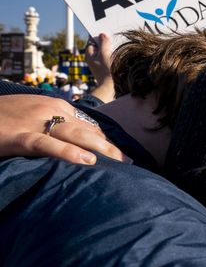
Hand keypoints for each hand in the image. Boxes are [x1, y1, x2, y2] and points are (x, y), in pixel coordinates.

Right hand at [0, 94, 124, 163]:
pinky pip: (47, 145)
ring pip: (75, 135)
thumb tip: (81, 143)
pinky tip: (86, 162)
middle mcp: (50, 109)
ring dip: (100, 148)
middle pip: (88, 129)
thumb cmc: (4, 118)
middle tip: (131, 162)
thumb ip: (56, 126)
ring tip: (120, 162)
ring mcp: (35, 121)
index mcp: (56, 105)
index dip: (107, 140)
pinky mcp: (19, 136)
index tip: (123, 154)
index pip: (89, 124)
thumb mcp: (34, 117)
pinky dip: (67, 153)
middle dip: (111, 146)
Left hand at [85, 33, 115, 102]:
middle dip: (105, 41)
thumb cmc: (107, 72)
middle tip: (113, 37)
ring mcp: (99, 63)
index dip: (98, 35)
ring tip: (117, 46)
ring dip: (110, 48)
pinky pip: (108, 57)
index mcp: (89, 55)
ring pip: (104, 51)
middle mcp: (93, 58)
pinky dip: (113, 54)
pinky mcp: (106, 67)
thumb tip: (102, 34)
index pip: (92, 40)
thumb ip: (103, 43)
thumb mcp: (105, 55)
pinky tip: (119, 54)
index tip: (105, 30)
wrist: (111, 88)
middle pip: (99, 45)